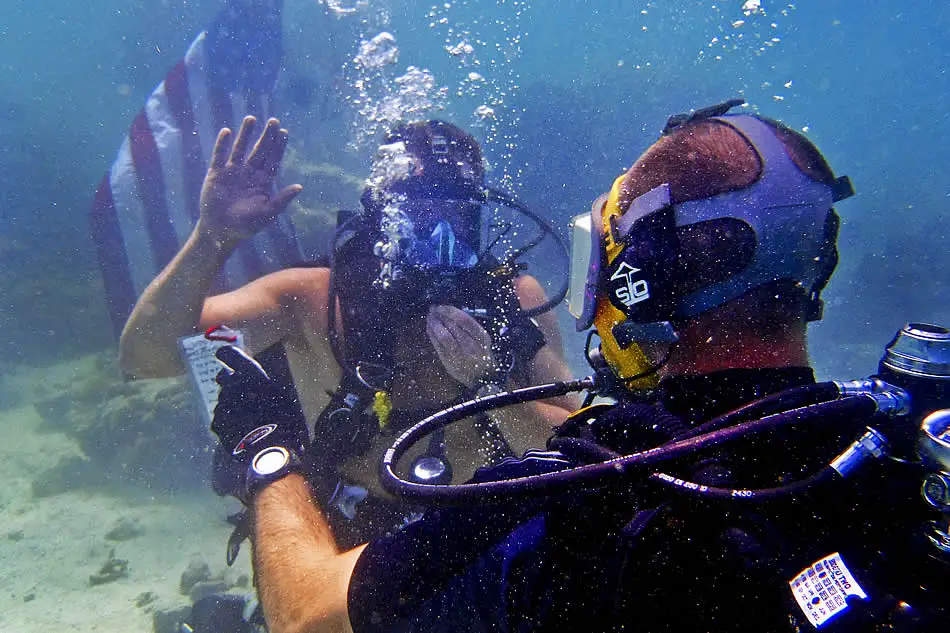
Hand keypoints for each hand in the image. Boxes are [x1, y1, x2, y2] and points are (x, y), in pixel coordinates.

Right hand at [198, 116, 301, 244]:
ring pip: (240, 148)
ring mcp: (232, 172)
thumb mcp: (267, 214)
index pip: (272, 160)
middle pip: (259, 150)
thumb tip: (300, 187)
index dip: (278, 146)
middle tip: (274, 121)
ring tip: (251, 119)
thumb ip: (282, 200)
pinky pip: (219, 155)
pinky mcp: (216, 174)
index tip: (284, 132)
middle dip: (266, 136)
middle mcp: (249, 173)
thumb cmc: (246, 225)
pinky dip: (223, 144)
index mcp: (262, 182)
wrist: (221, 230)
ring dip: (245, 134)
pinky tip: (227, 132)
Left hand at [211, 345, 308, 501]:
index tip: (224, 357)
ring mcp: (222, 405)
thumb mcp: (280, 397)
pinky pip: (220, 418)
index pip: (228, 354)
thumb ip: (262, 386)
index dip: (226, 356)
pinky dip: (227, 421)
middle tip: (243, 394)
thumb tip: (253, 383)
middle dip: (230, 383)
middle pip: (223, 378)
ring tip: (246, 418)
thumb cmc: (283, 421)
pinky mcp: (217, 424)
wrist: (270, 450)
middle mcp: (232, 386)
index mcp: (250, 374)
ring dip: (230, 404)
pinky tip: (240, 430)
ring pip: (222, 400)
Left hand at [426, 305, 495, 388]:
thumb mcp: (482, 338)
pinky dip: (432, 334)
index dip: (449, 311)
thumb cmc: (481, 353)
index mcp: (481, 337)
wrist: (483, 377)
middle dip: (440, 316)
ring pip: (443, 336)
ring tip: (430, 317)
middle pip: (452, 326)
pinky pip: (437, 345)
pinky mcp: (449, 362)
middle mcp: (471, 346)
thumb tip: (449, 311)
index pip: (463, 319)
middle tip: (433, 309)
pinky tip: (429, 328)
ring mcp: (459, 355)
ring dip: (434, 324)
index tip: (441, 306)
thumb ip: (469, 326)